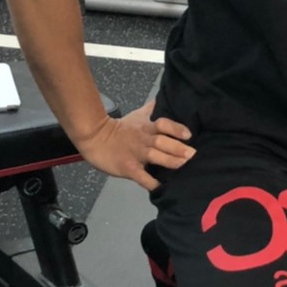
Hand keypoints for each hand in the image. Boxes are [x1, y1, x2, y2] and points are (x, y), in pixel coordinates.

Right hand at [74, 102, 194, 190]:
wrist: (94, 138)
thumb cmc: (118, 129)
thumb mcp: (136, 115)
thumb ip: (150, 110)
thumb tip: (162, 98)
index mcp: (146, 128)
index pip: (163, 124)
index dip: (176, 129)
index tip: (188, 135)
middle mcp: (143, 140)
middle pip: (162, 141)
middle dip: (178, 147)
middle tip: (192, 154)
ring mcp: (136, 154)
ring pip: (155, 156)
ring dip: (169, 161)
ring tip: (182, 165)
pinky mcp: (128, 167)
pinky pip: (141, 176)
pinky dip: (151, 183)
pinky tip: (161, 188)